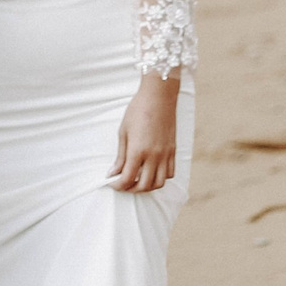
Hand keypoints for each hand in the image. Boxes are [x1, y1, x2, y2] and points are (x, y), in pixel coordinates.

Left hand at [110, 75, 177, 192]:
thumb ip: (120, 156)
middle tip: (123, 184)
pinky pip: (170, 173)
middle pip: (144, 185)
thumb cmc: (138, 110)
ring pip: (159, 183)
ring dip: (147, 187)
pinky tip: (151, 172)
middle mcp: (154, 156)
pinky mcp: (173, 151)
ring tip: (137, 181)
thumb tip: (113, 172)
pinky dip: (160, 178)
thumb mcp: (123, 132)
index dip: (118, 185)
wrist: (158, 96)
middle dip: (131, 189)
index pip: (127, 178)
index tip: (112, 182)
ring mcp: (165, 154)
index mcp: (138, 151)